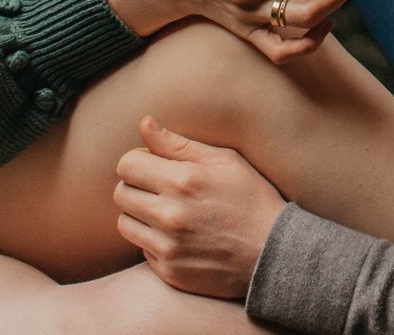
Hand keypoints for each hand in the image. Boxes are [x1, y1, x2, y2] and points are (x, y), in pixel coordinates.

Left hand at [114, 116, 283, 298]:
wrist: (273, 253)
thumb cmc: (251, 198)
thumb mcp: (224, 161)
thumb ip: (178, 143)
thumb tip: (145, 122)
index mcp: (183, 180)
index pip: (127, 164)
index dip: (139, 160)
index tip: (155, 165)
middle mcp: (170, 214)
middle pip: (121, 193)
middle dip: (136, 186)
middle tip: (160, 189)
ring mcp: (168, 246)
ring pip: (125, 223)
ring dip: (140, 214)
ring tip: (168, 212)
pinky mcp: (168, 270)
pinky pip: (141, 248)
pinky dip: (153, 240)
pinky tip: (179, 235)